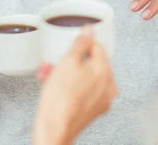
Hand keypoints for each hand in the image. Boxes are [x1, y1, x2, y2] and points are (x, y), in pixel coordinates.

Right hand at [33, 28, 116, 144]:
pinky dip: (69, 85)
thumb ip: (81, 43)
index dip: (81, 43)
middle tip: (55, 62)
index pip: (97, 46)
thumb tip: (89, 31)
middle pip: (90, 63)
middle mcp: (108, 86)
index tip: (70, 45)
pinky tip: (53, 86)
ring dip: (65, 72)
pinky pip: (82, 91)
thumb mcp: (68, 61)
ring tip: (49, 74)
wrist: (54, 127)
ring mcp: (101, 100)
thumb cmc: (60, 98)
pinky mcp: (92, 109)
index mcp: (105, 71)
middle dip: (69, 60)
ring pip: (84, 77)